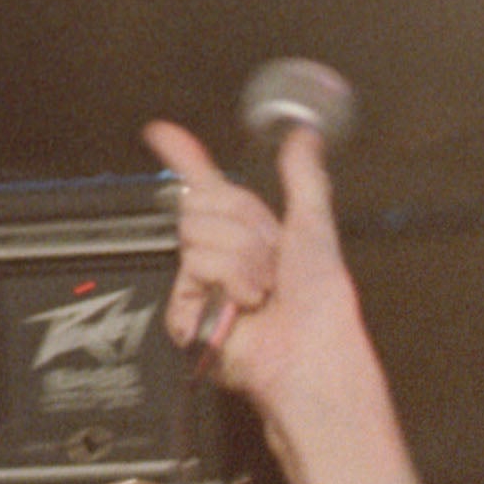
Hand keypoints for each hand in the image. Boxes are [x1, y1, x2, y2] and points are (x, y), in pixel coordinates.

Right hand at [144, 115, 367, 414]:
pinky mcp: (185, 309)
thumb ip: (304, 178)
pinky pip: (194, 265)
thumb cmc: (320, 303)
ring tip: (262, 289)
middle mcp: (221, 255)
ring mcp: (201, 282)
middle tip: (271, 261)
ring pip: (198, 232)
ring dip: (243, 258)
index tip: (163, 133)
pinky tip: (241, 305)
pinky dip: (227, 282)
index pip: (206, 187)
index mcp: (249, 233)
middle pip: (200, 203)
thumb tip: (305, 138)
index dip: (184, 159)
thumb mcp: (315, 228)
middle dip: (244, 227)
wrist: (310, 351)